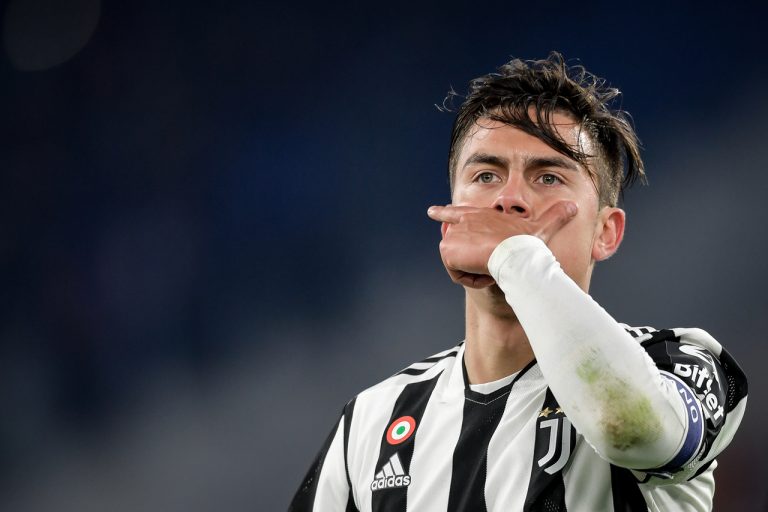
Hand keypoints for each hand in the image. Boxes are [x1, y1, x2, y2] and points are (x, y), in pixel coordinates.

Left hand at [426, 201, 577, 287]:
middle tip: (468, 259)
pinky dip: (471, 281)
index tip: (432, 212)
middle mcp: (462, 222)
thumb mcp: (542, 227)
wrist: (516, 255)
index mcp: (479, 214)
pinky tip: (485, 276)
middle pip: (452, 242)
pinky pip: (456, 275)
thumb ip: (555, 217)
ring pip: (459, 265)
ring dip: (475, 273)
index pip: (457, 212)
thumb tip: (576, 206)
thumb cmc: (528, 243)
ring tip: (493, 270)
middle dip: (460, 256)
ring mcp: (452, 235)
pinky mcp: (447, 250)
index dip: (444, 213)